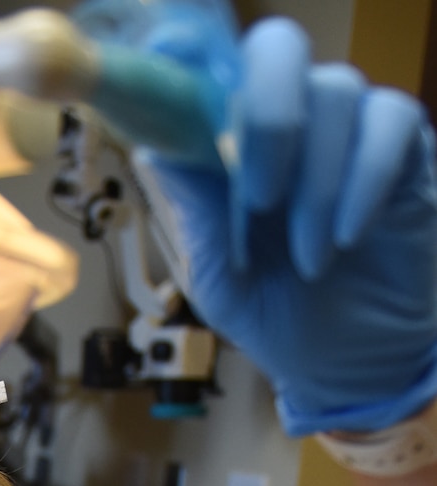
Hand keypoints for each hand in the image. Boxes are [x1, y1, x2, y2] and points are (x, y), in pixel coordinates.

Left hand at [140, 18, 436, 433]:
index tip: (182, 107)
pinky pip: (391, 121)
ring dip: (315, 185)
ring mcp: (346, 127)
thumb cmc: (277, 315)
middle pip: (276, 50)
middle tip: (259, 197)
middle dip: (266, 115)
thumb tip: (156, 149)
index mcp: (231, 145)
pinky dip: (364, 180)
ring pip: (335, 94)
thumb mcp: (220, 282)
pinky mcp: (401, 147)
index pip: (212, 76)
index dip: (194, 72)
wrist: (347, 363)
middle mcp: (289, 120)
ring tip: (308, 260)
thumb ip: (195, 216)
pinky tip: (347, 236)